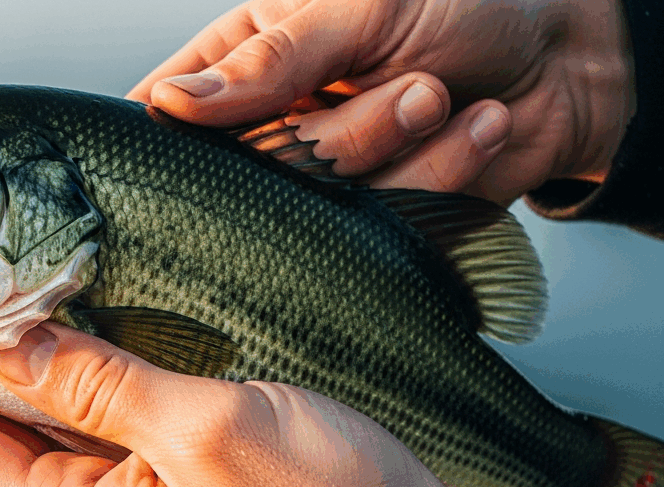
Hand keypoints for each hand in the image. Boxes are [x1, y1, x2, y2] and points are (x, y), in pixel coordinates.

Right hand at [127, 0, 634, 205]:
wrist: (558, 62)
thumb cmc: (463, 5)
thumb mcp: (360, 5)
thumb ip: (268, 59)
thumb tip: (172, 103)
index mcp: (248, 60)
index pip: (168, 113)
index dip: (170, 141)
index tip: (205, 149)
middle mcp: (275, 126)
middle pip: (250, 170)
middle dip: (339, 130)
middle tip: (411, 83)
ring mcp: (322, 180)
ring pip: (317, 202)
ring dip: (398, 143)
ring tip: (441, 93)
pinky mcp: (373, 221)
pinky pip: (380, 223)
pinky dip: (439, 173)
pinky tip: (470, 129)